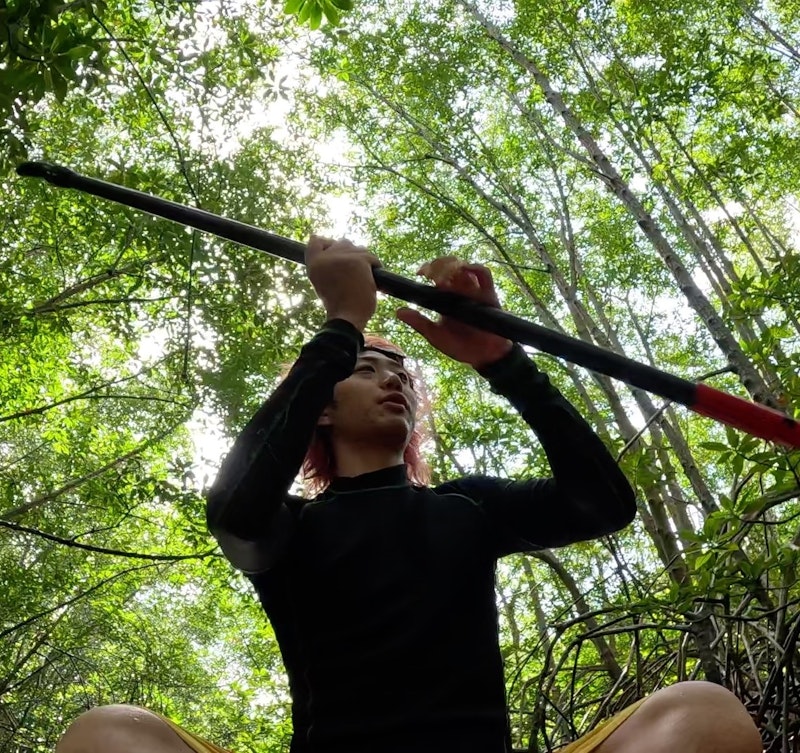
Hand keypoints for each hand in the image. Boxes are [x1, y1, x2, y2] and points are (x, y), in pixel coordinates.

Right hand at [306, 235, 380, 330]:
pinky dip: (375, 267)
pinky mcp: (359, 260)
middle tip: (356, 271)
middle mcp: (325, 257)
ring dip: (365, 261)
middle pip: (343, 242)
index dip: (328, 243)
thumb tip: (335, 250)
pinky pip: (372, 258)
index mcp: (314, 264)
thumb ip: (325, 266)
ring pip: (359, 249)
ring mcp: (342, 256)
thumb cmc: (337, 304)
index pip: (315, 240)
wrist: (346, 317)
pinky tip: (373, 280)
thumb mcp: (321, 283)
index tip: (336, 250)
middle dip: (352, 254)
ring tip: (363, 279)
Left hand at [396, 256, 512, 368]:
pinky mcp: (488, 294)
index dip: (427, 269)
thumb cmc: (459, 345)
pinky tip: (465, 270)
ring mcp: (474, 290)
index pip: (436, 274)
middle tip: (430, 274)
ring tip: (444, 277)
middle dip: (439, 265)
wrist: (483, 357)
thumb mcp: (435, 335)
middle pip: (449, 266)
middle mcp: (460, 290)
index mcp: (446, 296)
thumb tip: (398, 311)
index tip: (419, 273)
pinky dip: (475, 268)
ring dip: (453, 266)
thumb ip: (419, 323)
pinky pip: (484, 274)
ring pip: (464, 266)